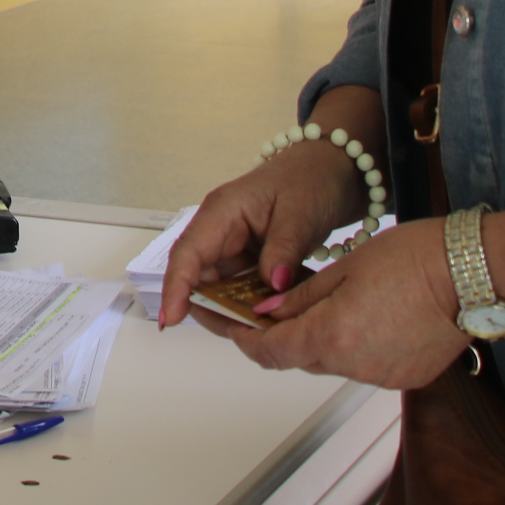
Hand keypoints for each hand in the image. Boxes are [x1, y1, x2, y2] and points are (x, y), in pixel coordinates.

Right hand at [156, 137, 368, 328]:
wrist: (333, 169)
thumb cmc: (311, 178)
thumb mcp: (300, 212)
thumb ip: (284, 250)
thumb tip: (273, 286)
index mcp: (222, 212)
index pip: (188, 253)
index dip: (176, 287)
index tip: (171, 319)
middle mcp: (220, 232)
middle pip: (198, 277)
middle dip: (210, 308)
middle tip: (237, 335)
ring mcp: (235, 247)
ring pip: (219, 288)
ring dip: (234, 311)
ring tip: (258, 333)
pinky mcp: (251, 260)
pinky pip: (242, 289)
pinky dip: (253, 305)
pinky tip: (271, 320)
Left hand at [191, 216, 471, 390]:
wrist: (473, 271)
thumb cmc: (415, 258)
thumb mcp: (344, 267)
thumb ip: (300, 297)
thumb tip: (267, 311)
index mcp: (330, 336)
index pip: (268, 350)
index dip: (243, 338)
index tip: (230, 325)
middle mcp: (353, 365)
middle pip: (299, 357)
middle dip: (284, 334)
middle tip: (275, 309)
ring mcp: (381, 376)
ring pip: (333, 362)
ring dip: (324, 340)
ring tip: (334, 305)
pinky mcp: (405, 378)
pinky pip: (365, 366)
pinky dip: (357, 347)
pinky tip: (370, 318)